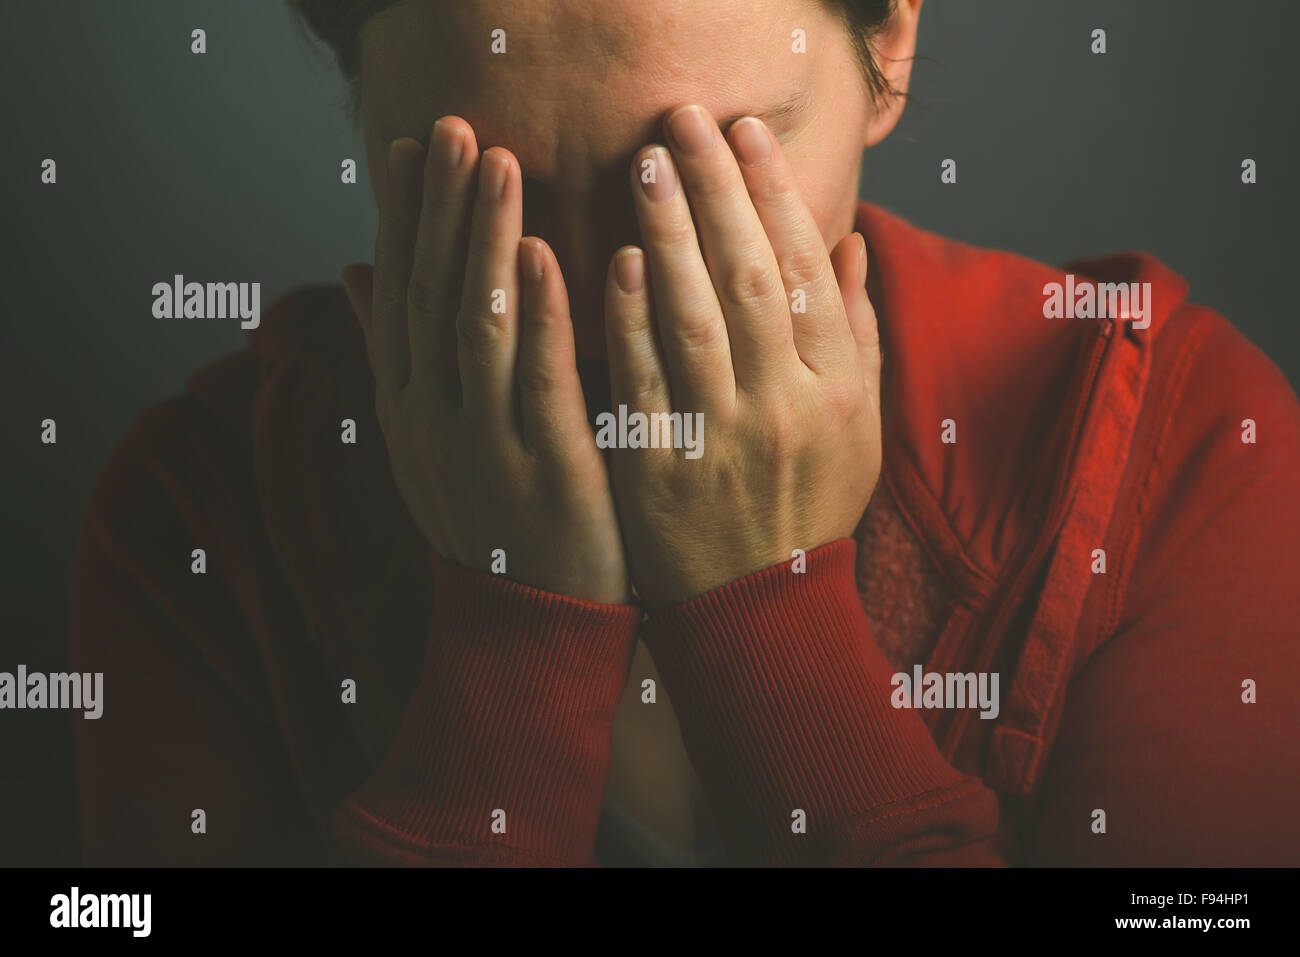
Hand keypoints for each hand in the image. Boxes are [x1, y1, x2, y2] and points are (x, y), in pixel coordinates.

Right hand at [342, 117, 630, 604]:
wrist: (526, 625)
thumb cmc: (489, 518)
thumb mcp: (428, 438)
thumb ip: (399, 356)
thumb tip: (356, 274)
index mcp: (408, 408)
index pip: (400, 295)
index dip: (404, 218)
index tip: (411, 146)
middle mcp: (433, 420)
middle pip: (431, 296)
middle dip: (442, 209)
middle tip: (455, 128)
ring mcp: (485, 445)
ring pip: (477, 326)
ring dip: (484, 241)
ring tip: (498, 164)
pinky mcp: (545, 469)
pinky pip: (538, 380)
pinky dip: (539, 314)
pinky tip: (543, 254)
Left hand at [601, 106, 880, 609]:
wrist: (761, 607)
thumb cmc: (809, 506)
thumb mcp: (858, 427)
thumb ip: (854, 334)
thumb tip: (848, 245)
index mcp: (835, 388)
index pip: (806, 270)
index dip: (775, 194)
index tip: (744, 132)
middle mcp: (785, 407)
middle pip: (751, 278)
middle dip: (717, 192)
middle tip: (682, 120)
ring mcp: (721, 440)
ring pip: (696, 320)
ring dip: (669, 236)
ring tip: (645, 165)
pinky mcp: (661, 471)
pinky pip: (644, 385)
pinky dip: (629, 322)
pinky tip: (613, 262)